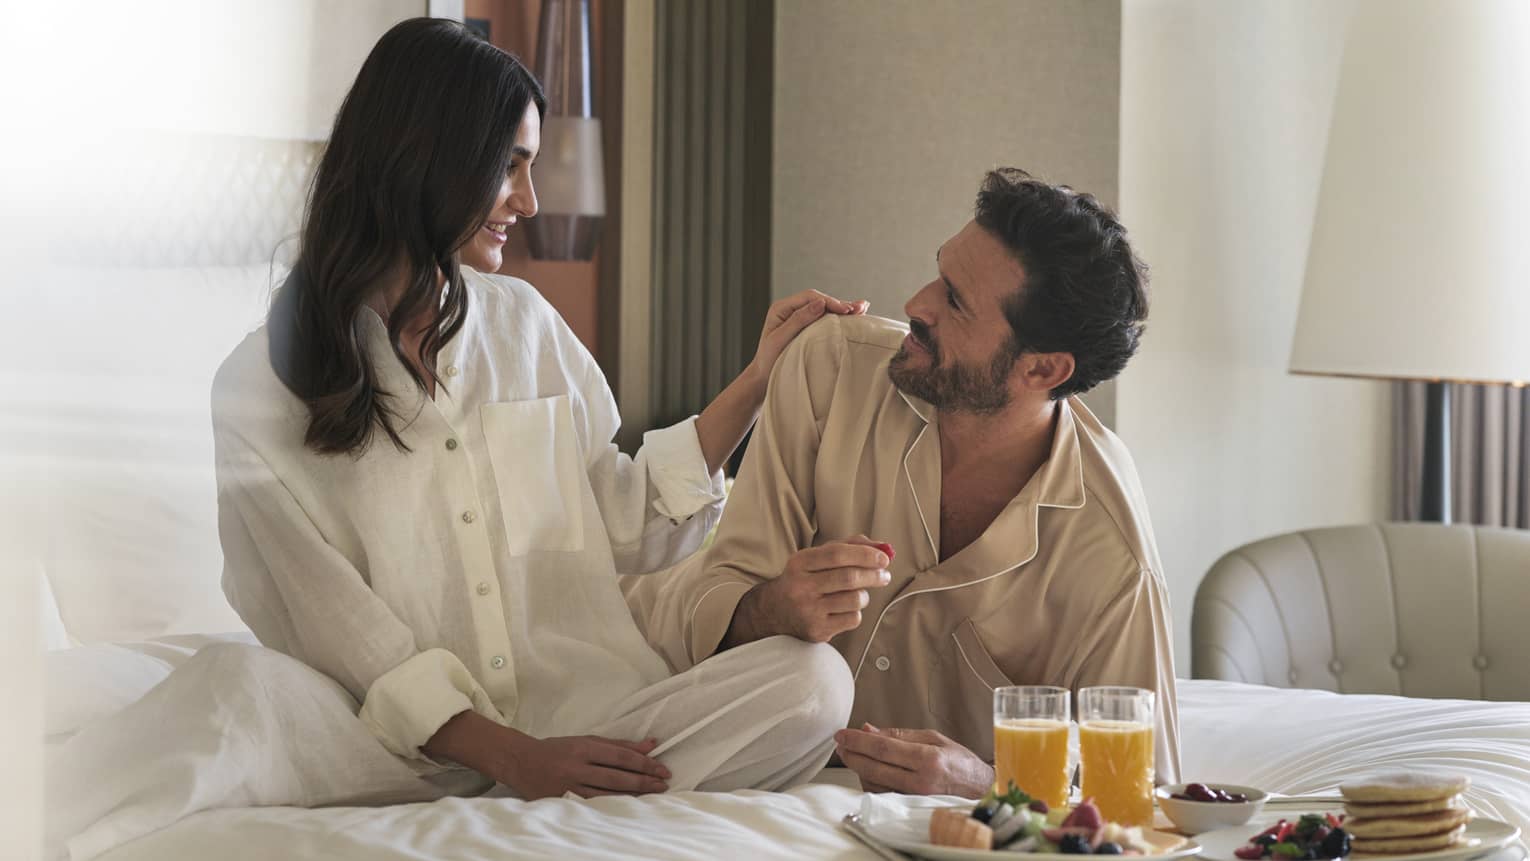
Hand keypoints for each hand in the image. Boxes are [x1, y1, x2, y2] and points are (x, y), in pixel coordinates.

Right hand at [501, 733, 672, 798]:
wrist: (521, 761)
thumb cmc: (558, 748)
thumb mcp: (587, 739)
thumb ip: (619, 743)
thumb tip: (651, 744)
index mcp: (583, 747)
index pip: (620, 756)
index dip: (644, 763)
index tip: (662, 769)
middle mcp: (576, 767)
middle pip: (616, 777)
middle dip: (643, 781)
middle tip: (663, 784)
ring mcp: (568, 787)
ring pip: (606, 795)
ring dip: (632, 796)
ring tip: (652, 796)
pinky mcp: (561, 802)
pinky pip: (592, 806)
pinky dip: (612, 806)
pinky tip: (628, 807)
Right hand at [723, 537, 891, 647]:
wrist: (774, 612)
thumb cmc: (806, 579)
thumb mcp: (818, 558)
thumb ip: (849, 546)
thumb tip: (883, 547)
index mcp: (800, 563)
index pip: (837, 554)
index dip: (865, 554)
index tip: (884, 558)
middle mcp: (801, 586)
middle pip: (849, 578)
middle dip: (873, 575)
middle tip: (884, 575)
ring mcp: (808, 611)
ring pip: (854, 600)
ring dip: (864, 596)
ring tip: (859, 595)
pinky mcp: (817, 631)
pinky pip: (852, 619)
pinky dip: (856, 612)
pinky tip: (845, 610)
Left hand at [748, 290, 866, 383]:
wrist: (763, 377)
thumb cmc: (768, 360)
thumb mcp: (780, 339)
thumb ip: (799, 320)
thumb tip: (820, 303)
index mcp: (781, 308)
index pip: (810, 298)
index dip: (830, 302)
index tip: (846, 310)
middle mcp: (790, 309)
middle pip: (819, 300)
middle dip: (840, 304)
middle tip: (861, 308)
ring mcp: (798, 318)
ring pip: (824, 309)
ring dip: (842, 310)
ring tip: (862, 309)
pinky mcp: (805, 327)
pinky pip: (823, 319)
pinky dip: (837, 318)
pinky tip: (852, 316)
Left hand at [835, 723, 993, 796]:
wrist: (979, 790)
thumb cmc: (959, 761)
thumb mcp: (933, 738)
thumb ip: (899, 735)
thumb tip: (868, 730)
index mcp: (928, 759)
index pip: (883, 748)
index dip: (858, 741)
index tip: (842, 734)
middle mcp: (920, 781)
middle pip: (874, 768)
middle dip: (852, 754)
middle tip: (840, 743)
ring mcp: (914, 798)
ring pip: (873, 783)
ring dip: (857, 767)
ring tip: (852, 753)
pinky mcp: (910, 808)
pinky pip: (881, 794)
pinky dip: (869, 780)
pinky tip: (867, 769)